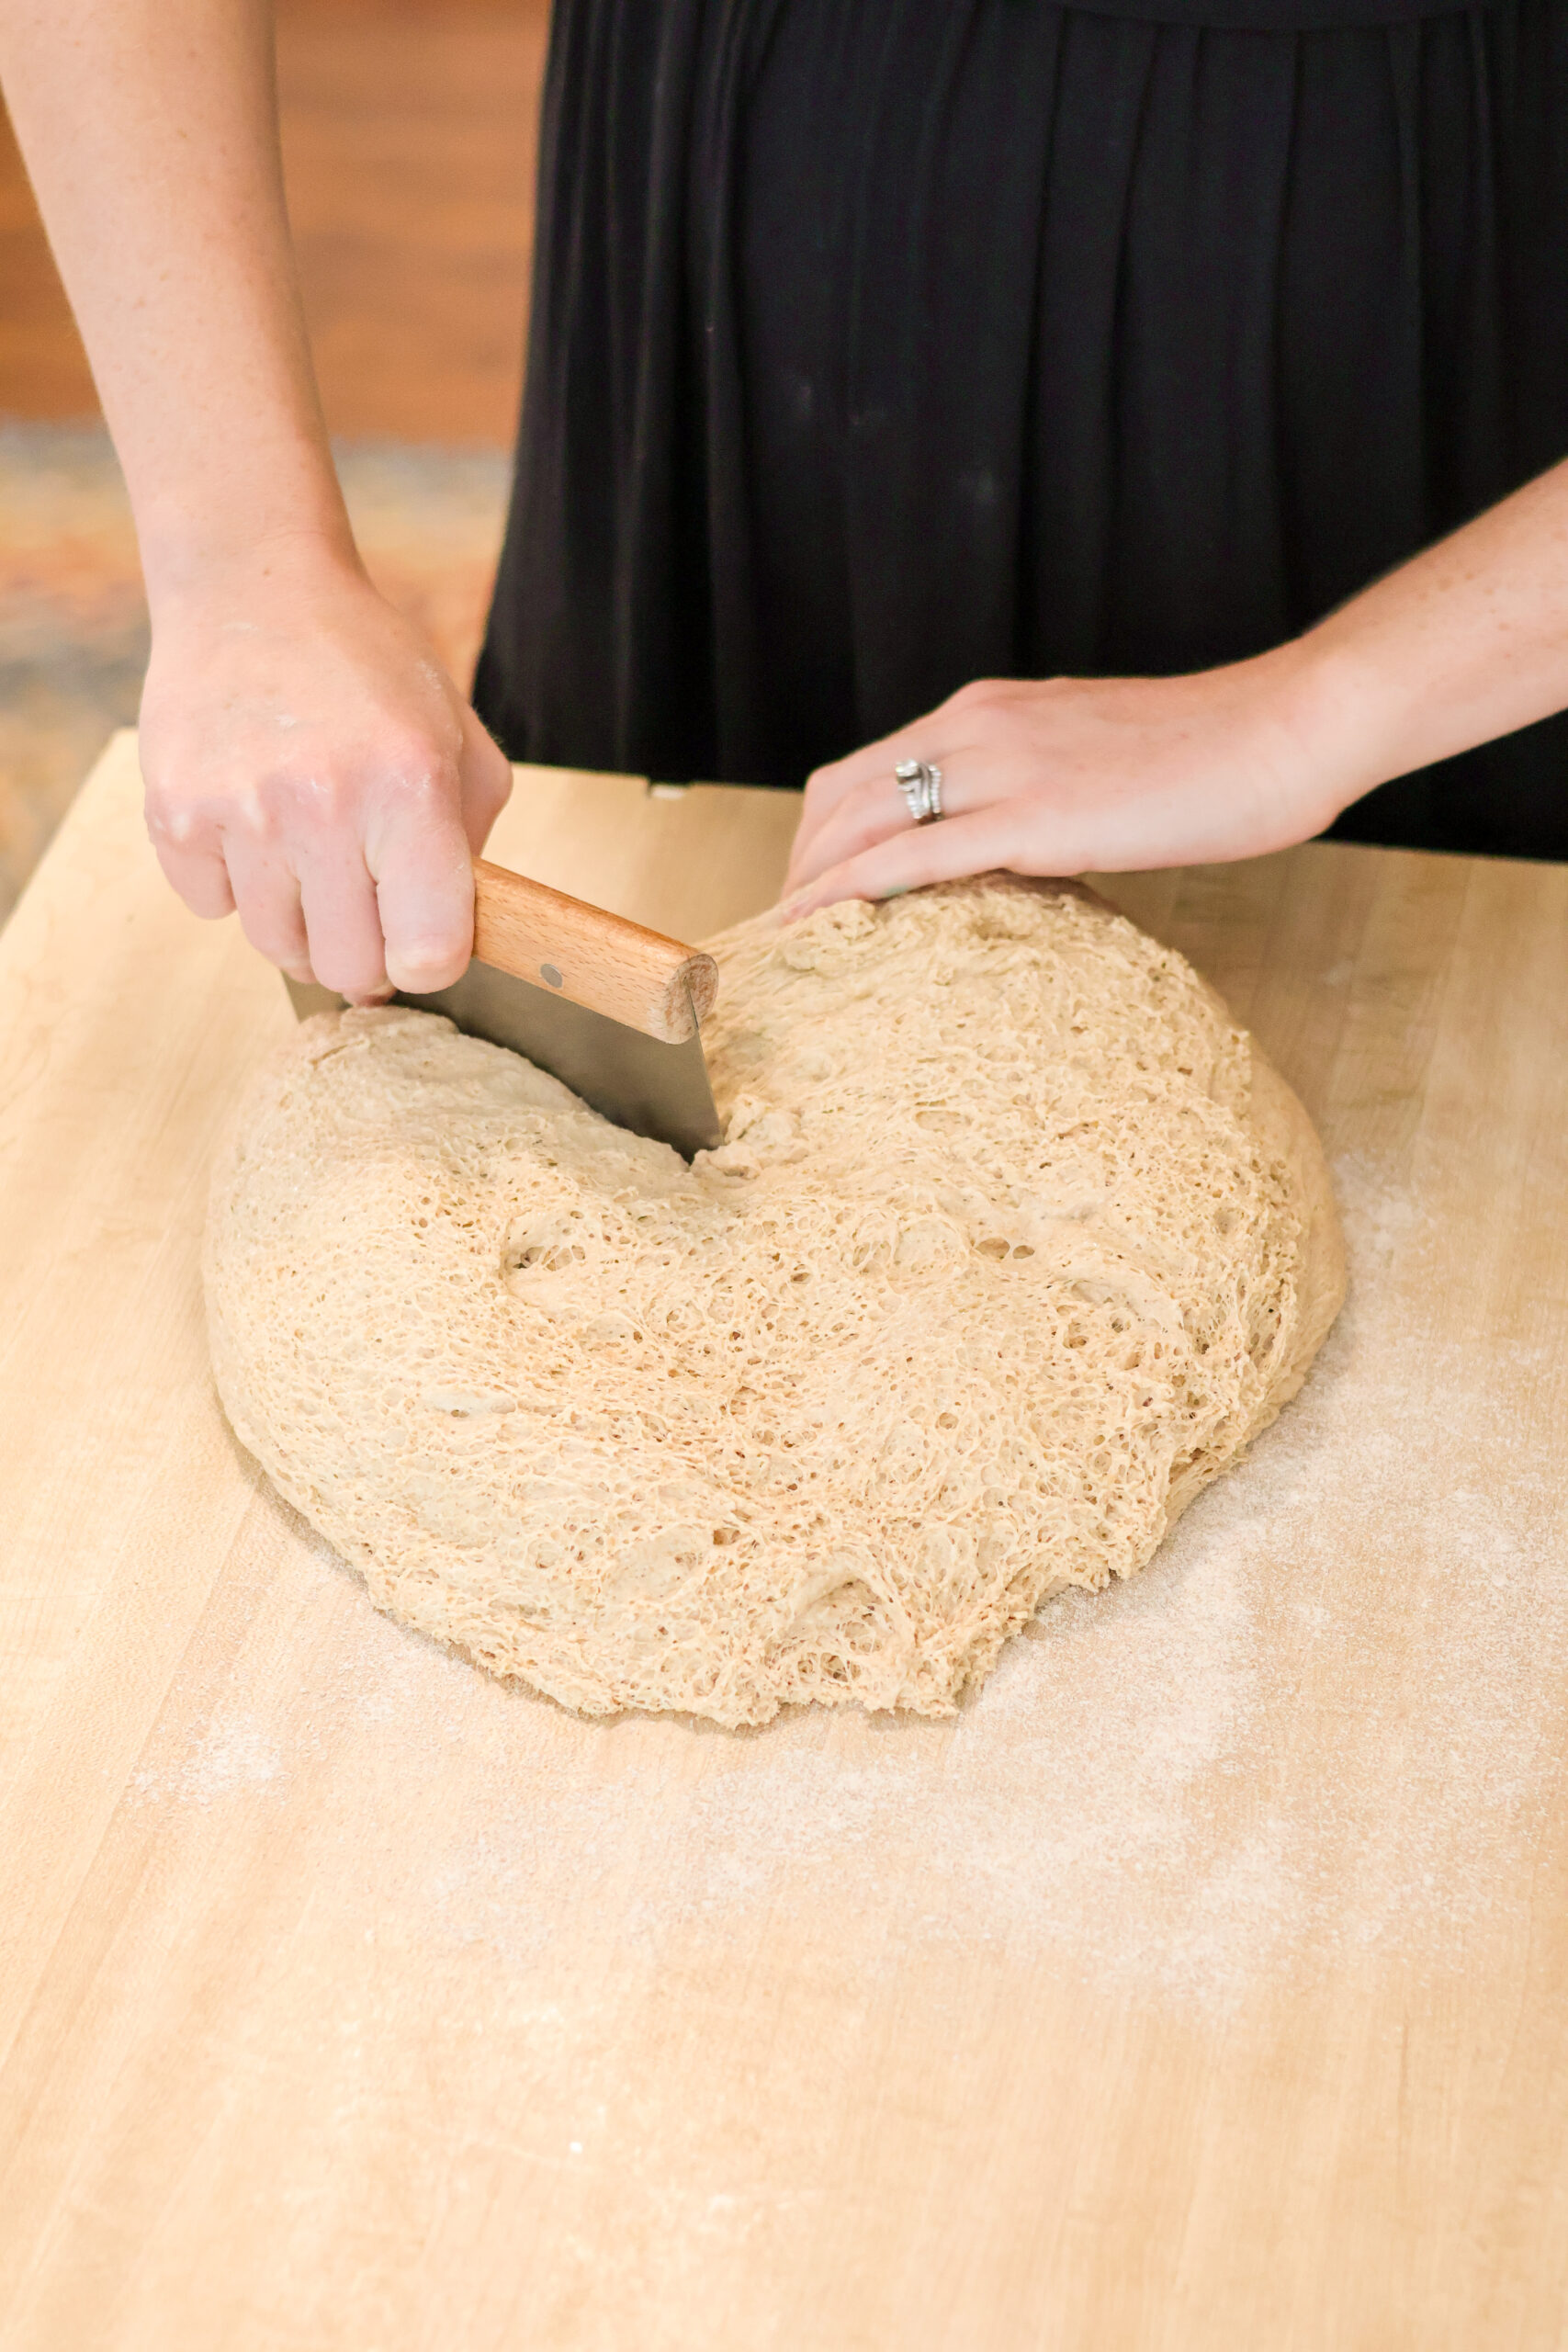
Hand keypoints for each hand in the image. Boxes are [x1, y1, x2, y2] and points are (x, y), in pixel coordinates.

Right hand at [140, 548, 512, 1001]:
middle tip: (365, 907)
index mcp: (410, 787)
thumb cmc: (366, 668)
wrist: (253, 591)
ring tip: (309, 859)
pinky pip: (211, 908)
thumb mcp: (457, 737)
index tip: (422, 939)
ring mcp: (240, 811)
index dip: (430, 961)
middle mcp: (323, 804)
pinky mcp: (175, 812)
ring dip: (300, 923)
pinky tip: (252, 826)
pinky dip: (234, 886)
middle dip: (365, 955)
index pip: (428, 952)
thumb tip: (455, 937)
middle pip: (349, 970)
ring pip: (277, 948)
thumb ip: (472, 842)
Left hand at [781, 647, 1355, 915]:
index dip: (823, 832)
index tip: (808, 890)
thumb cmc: (1217, 755)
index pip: (868, 767)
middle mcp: (978, 726)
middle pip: (841, 794)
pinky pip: (910, 858)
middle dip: (798, 865)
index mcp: (991, 711)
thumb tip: (1013, 850)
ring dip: (808, 885)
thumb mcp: (1099, 763)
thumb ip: (1040, 792)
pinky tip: (817, 930)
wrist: (1287, 727)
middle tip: (784, 934)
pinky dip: (848, 893)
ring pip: (859, 822)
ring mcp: (1002, 767)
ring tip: (786, 947)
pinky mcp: (1033, 818)